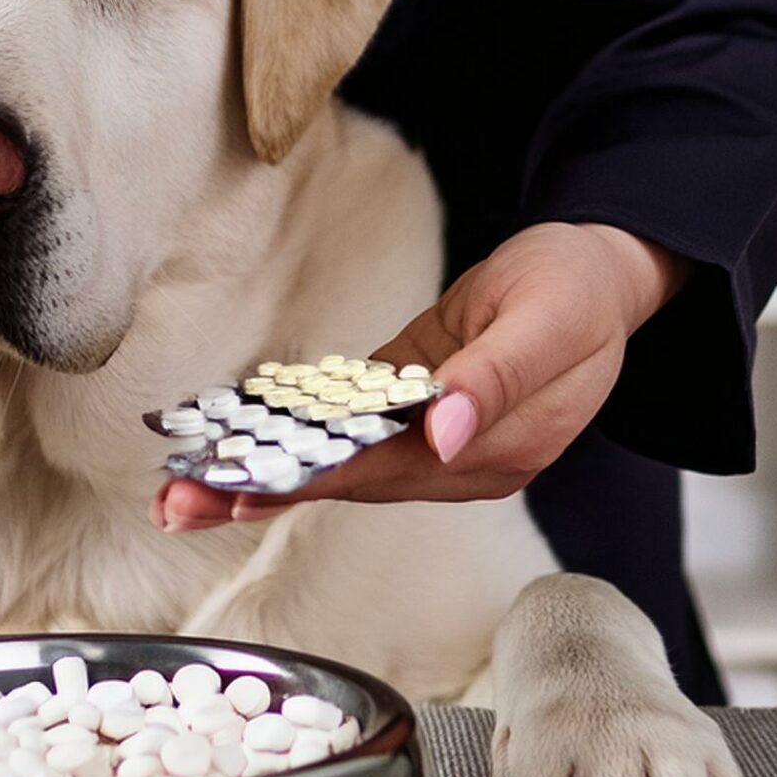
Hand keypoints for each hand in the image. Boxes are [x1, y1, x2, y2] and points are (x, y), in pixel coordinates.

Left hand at [155, 222, 687, 529]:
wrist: (601, 271)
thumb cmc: (579, 288)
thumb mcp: (549, 320)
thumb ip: (496, 377)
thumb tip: (441, 433)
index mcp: (494, 452)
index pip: (383, 471)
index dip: (309, 479)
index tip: (242, 486)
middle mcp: (458, 464)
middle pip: (346, 483)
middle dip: (259, 492)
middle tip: (174, 505)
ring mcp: (435, 445)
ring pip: (337, 470)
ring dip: (259, 480)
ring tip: (180, 494)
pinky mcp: (411, 413)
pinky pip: (343, 439)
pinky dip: (287, 449)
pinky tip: (231, 454)